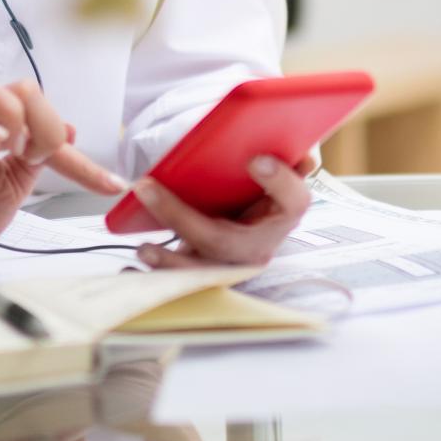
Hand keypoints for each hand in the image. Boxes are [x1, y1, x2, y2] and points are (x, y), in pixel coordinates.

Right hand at [0, 70, 126, 287]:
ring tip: (16, 149)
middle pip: (14, 86)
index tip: (112, 186)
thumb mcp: (15, 187)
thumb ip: (39, 158)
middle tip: (39, 159)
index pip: (44, 118)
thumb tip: (71, 128)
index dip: (81, 154)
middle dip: (45, 118)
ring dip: (9, 111)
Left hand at [130, 149, 318, 269]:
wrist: (242, 231)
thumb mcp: (275, 182)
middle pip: (223, 240)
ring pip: (199, 271)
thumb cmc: (257, 199)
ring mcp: (230, 267)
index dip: (279, 182)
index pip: (294, 202)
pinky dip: (155, 276)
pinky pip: (179, 283)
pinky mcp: (204, 277)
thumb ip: (286, 168)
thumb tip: (306, 157)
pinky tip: (133, 267)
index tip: (255, 160)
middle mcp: (257, 248)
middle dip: (182, 218)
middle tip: (147, 188)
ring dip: (167, 260)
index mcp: (282, 217)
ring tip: (142, 247)